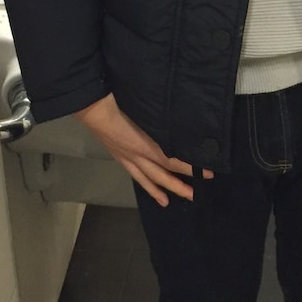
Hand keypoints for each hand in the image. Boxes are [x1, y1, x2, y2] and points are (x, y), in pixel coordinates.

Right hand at [74, 94, 212, 205]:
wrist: (93, 106)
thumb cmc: (119, 101)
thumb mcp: (145, 109)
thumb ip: (161, 118)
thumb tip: (180, 121)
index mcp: (144, 144)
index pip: (171, 160)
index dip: (190, 168)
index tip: (208, 171)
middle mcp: (137, 154)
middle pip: (162, 174)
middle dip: (179, 185)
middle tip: (195, 194)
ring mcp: (127, 157)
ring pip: (148, 179)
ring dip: (162, 190)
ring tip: (172, 200)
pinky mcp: (120, 156)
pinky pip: (135, 174)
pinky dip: (145, 184)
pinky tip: (151, 189)